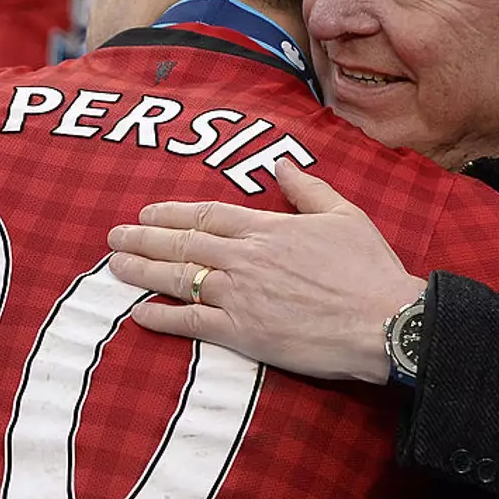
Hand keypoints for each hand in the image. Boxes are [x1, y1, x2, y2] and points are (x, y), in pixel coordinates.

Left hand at [107, 159, 424, 382]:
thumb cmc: (369, 270)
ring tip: (116, 265)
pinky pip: (190, 322)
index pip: (206, 214)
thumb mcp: (343, 215)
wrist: (383, 322)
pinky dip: (161, 317)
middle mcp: (244, 259)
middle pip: (182, 243)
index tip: (147, 212)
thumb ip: (307, 189)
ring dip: (143, 271)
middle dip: (143, 238)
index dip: (171, 213)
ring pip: (178, 278)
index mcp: (266, 228)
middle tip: (114, 236)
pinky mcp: (242, 333)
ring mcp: (239, 296)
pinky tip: (139, 312)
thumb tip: (282, 165)